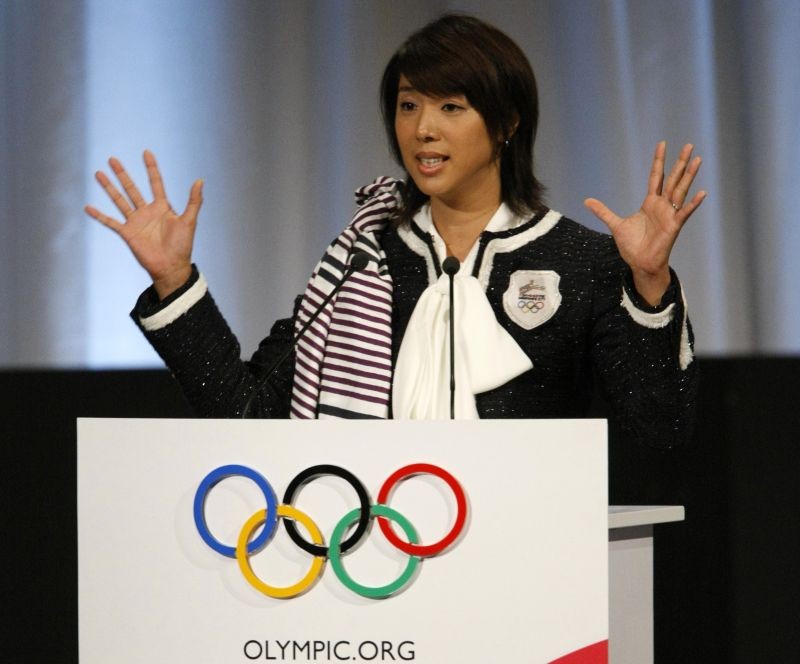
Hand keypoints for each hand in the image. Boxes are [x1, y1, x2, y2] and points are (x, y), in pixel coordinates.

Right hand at [85, 150, 203, 298]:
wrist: (171, 267)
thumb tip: (200, 180)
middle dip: (122, 174)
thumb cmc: (183, 246)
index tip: (146, 152)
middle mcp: (147, 211)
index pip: (155, 182)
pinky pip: (110, 222)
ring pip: (119, 200)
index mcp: (163, 207)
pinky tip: (88, 207)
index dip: (151, 168)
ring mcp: (136, 222)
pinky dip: (99, 215)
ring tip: (98, 173)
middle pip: (132, 188)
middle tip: (112, 159)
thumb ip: (194, 201)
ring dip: (109, 187)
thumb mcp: (189, 221)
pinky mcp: (127, 233)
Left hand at [584, 141, 705, 305]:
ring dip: (689, 176)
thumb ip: (603, 211)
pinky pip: (684, 212)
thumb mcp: (615, 225)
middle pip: (673, 179)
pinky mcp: (674, 226)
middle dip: (680, 162)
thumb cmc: (632, 246)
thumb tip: (587, 201)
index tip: (662, 144)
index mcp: (650, 203)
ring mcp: (669, 214)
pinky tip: (702, 193)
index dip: (659, 161)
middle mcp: (662, 205)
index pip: (656, 177)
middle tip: (688, 145)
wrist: (640, 263)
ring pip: (681, 190)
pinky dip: (693, 203)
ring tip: (697, 160)